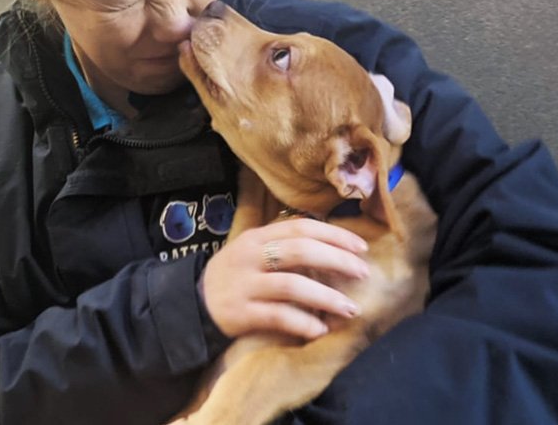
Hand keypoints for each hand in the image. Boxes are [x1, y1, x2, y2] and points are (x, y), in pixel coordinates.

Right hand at [200, 217, 369, 339]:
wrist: (194, 303)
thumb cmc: (236, 275)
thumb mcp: (254, 251)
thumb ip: (285, 245)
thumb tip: (334, 247)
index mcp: (258, 237)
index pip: (302, 227)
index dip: (335, 236)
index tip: (362, 248)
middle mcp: (251, 256)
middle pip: (301, 251)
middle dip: (338, 261)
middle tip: (363, 274)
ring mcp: (245, 284)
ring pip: (292, 285)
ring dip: (327, 297)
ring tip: (350, 309)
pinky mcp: (240, 313)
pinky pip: (278, 316)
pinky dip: (303, 323)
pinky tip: (320, 330)